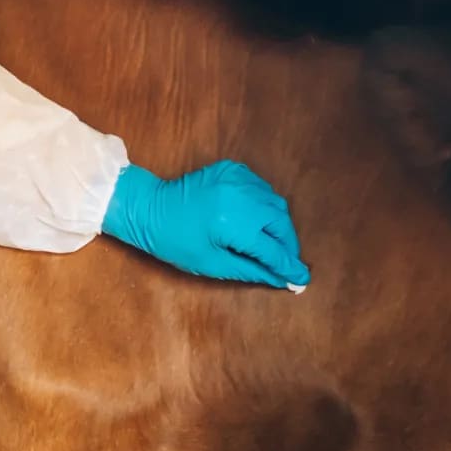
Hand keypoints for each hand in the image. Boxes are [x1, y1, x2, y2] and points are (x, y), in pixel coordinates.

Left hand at [101, 161, 309, 289]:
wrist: (148, 208)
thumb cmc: (175, 242)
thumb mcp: (212, 263)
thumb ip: (252, 270)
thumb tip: (283, 280)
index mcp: (234, 224)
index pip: (272, 249)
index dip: (289, 266)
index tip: (302, 280)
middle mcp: (241, 197)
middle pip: (281, 223)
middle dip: (288, 244)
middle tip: (287, 262)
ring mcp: (238, 179)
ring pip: (275, 203)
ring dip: (279, 225)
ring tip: (274, 244)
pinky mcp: (232, 169)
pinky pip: (261, 188)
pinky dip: (265, 205)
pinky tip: (258, 219)